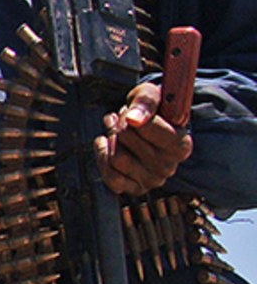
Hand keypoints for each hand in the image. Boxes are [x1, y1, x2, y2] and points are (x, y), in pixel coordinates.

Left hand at [95, 81, 191, 196]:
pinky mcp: (135, 188)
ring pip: (116, 158)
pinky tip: (105, 143)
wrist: (149, 128)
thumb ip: (146, 101)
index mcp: (181, 146)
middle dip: (118, 124)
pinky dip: (102, 157)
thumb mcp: (152, 95)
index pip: (144, 127)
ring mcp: (152, 180)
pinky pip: (110, 177)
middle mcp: (169, 167)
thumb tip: (133, 119)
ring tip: (115, 129)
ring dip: (110, 138)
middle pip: (125, 138)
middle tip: (121, 119)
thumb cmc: (152, 110)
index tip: (130, 111)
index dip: (129, 115)